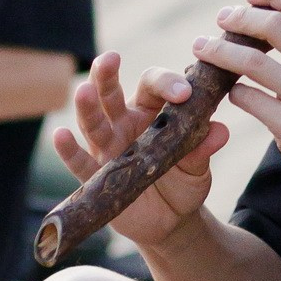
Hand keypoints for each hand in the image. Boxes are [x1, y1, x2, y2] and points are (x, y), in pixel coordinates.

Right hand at [52, 52, 229, 250]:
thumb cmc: (184, 181)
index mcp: (151, 112)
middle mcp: (124, 124)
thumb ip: (203, 148)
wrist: (172, 221)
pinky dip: (68, 150)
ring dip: (87, 107)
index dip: (166, 84)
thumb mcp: (198, 166)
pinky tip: (60, 135)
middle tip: (109, 59)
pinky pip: (79, 162)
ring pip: (92, 123)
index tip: (183, 93)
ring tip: (84, 91)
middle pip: (111, 94)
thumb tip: (220, 131)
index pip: (152, 86)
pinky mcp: (95, 177)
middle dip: (107, 75)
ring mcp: (107, 149)